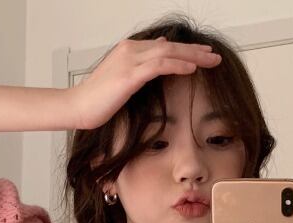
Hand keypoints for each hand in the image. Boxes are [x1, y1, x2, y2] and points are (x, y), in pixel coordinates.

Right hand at [70, 36, 221, 130]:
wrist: (77, 107)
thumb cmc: (97, 100)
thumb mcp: (122, 80)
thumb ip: (140, 67)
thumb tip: (160, 54)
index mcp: (129, 50)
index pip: (164, 46)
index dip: (186, 50)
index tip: (204, 55)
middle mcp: (131, 50)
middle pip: (170, 46)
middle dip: (195, 51)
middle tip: (215, 56)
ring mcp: (130, 61)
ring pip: (169, 53)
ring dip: (193, 56)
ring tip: (211, 61)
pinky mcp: (129, 75)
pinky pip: (159, 66)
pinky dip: (177, 65)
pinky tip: (192, 69)